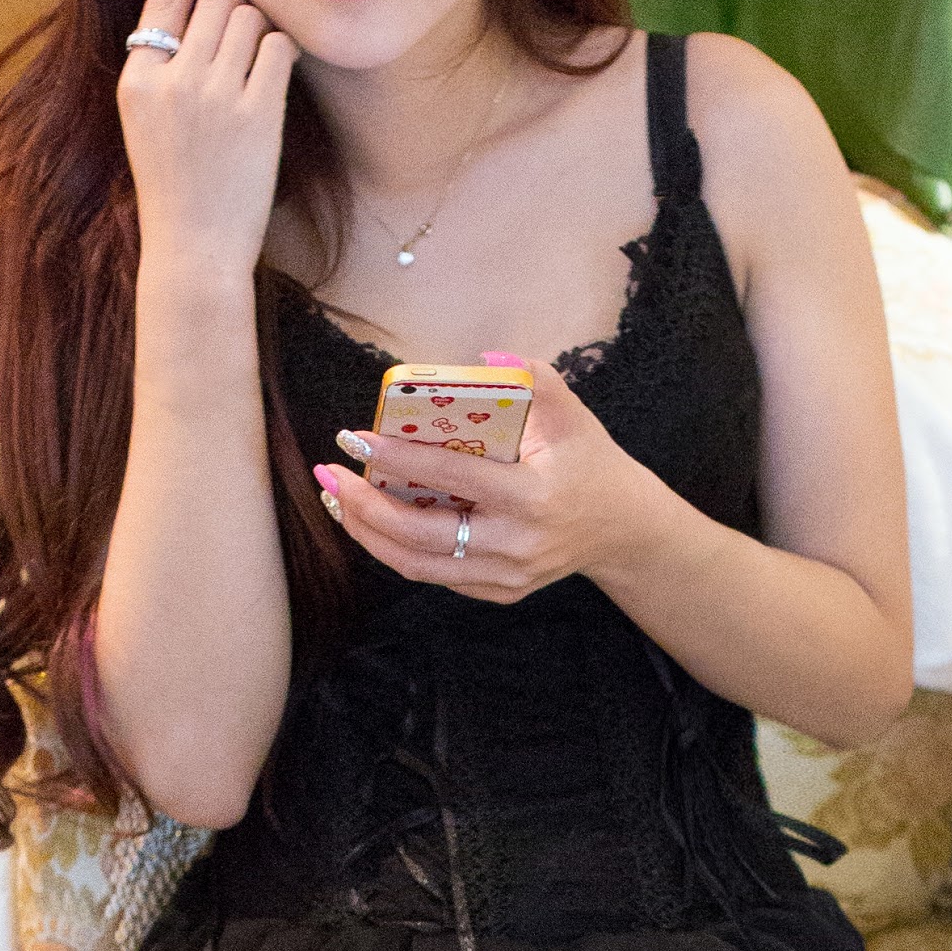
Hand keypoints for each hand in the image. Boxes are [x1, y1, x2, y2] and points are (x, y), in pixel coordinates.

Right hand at [117, 0, 294, 276]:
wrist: (194, 249)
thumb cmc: (174, 187)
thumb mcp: (143, 123)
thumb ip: (159, 68)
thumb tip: (196, 4)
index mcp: (136, 81)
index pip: (163, 0)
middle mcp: (173, 81)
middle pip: (215, 3)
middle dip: (234, 8)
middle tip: (242, 31)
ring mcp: (216, 96)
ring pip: (249, 17)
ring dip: (260, 28)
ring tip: (259, 55)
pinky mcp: (258, 113)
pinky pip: (278, 48)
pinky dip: (283, 52)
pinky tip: (278, 70)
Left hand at [312, 354, 663, 608]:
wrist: (621, 528)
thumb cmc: (589, 462)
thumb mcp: (572, 414)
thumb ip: (534, 378)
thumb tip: (484, 357)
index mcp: (534, 496)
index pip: (453, 477)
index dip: (398, 459)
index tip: (354, 438)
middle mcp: (517, 544)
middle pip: (421, 535)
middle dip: (364, 507)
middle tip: (330, 475)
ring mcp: (506, 576)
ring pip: (418, 566)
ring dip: (368, 534)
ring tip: (337, 499)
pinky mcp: (497, 592)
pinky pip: (433, 575)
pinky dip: (394, 549)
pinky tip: (369, 520)